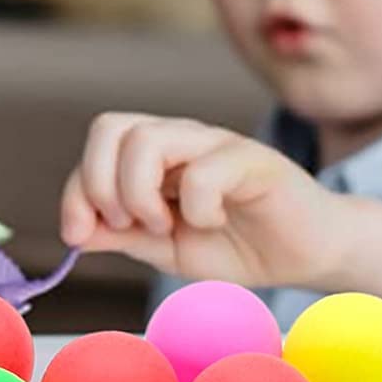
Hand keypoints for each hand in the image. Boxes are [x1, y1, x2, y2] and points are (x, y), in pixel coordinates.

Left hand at [58, 113, 345, 290]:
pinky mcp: (252, 160)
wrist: (307, 253)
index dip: (76, 191)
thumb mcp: (165, 248)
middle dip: (100, 184)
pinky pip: (203, 172)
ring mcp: (215, 144)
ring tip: (167, 226)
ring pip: (147, 140)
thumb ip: (122, 236)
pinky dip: (196, 208)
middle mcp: (180, 138)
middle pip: (111, 127)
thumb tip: (75, 233)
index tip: (79, 236)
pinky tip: (215, 222)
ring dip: (139, 195)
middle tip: (127, 226)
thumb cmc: (238, 244)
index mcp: (155, 153)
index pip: (97, 146)